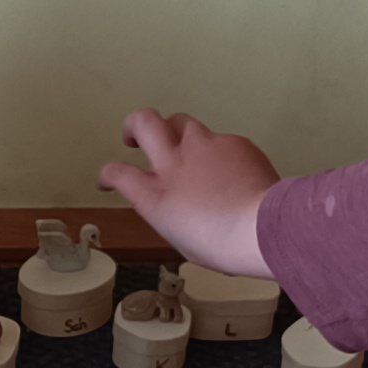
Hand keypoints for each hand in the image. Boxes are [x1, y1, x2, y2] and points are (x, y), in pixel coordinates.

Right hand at [97, 108, 279, 275]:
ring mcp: (204, 147)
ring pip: (181, 121)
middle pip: (143, 122)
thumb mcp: (180, 239)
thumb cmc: (222, 245)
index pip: (117, 173)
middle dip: (135, 124)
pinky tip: (231, 170)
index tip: (109, 178)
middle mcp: (174, 163)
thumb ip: (170, 214)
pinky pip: (220, 140)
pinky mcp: (233, 142)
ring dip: (176, 131)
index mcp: (155, 195)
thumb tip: (174, 206)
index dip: (108, 174)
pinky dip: (219, 152)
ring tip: (186, 147)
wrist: (259, 228)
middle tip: (136, 134)